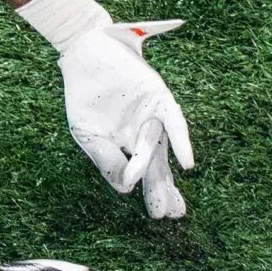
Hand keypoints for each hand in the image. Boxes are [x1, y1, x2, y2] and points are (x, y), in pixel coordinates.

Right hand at [57, 17, 195, 218]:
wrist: (84, 53)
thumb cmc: (85, 95)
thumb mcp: (90, 136)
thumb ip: (107, 162)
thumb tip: (126, 189)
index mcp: (128, 143)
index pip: (144, 173)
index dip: (152, 192)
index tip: (158, 213)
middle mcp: (143, 132)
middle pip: (157, 167)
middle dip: (162, 192)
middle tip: (171, 216)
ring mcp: (152, 116)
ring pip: (160, 151)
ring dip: (165, 177)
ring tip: (171, 205)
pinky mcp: (159, 98)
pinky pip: (173, 123)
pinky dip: (180, 142)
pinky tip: (187, 164)